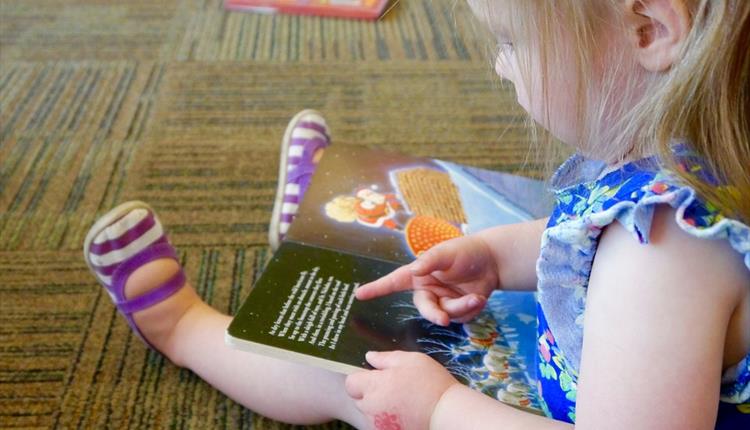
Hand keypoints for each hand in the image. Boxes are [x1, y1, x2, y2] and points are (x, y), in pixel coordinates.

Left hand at [345, 351, 459, 429]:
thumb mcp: (410, 360)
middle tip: (392, 386)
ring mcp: (379, 424)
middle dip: (369, 392)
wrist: (447, 412)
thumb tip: (370, 357)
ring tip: (401, 400)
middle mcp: (371, 407)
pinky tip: (405, 412)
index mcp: (373, 386)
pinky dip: (388, 418)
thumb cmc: (430, 382)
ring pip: (370, 413)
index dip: (361, 378)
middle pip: (359, 399)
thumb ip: (386, 358)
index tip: (376, 376)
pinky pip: (381, 423)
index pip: (350, 382)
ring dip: (378, 406)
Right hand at [356, 235, 498, 325]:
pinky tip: (480, 298)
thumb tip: (413, 270)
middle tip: (443, 319)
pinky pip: (459, 318)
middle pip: (424, 308)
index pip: (394, 282)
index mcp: (419, 274)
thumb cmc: (466, 251)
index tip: (359, 294)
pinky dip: (471, 310)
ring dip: (461, 308)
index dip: (377, 288)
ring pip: (445, 315)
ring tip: (477, 297)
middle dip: (434, 314)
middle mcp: (428, 289)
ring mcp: (442, 301)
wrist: (493, 262)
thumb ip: (430, 261)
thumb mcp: (447, 252)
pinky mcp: (457, 310)